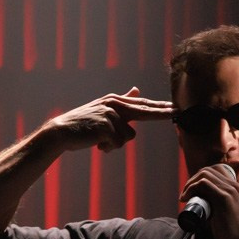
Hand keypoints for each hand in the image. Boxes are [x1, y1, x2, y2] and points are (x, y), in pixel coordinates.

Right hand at [46, 87, 174, 152]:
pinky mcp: (105, 126)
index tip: (176, 107)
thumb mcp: (103, 108)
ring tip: (99, 139)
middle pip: (144, 111)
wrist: (61, 132)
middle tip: (177, 112)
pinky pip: (117, 144)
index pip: (143, 104)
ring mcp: (110, 115)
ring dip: (115, 143)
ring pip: (128, 137)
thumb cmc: (83, 123)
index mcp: (115, 100)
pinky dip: (108, 148)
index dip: (160, 107)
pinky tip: (95, 143)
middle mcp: (114, 104)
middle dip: (161, 113)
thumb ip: (123, 101)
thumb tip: (136, 90)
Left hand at [179, 163, 238, 238]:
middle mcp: (235, 186)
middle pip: (209, 170)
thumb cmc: (234, 236)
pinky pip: (204, 184)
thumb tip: (201, 211)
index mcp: (237, 189)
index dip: (200, 178)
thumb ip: (218, 210)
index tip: (191, 192)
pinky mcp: (224, 198)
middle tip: (185, 195)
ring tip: (184, 197)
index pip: (216, 171)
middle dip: (193, 179)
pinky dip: (192, 188)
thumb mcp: (227, 217)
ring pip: (205, 175)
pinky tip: (186, 197)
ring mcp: (230, 191)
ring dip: (190, 183)